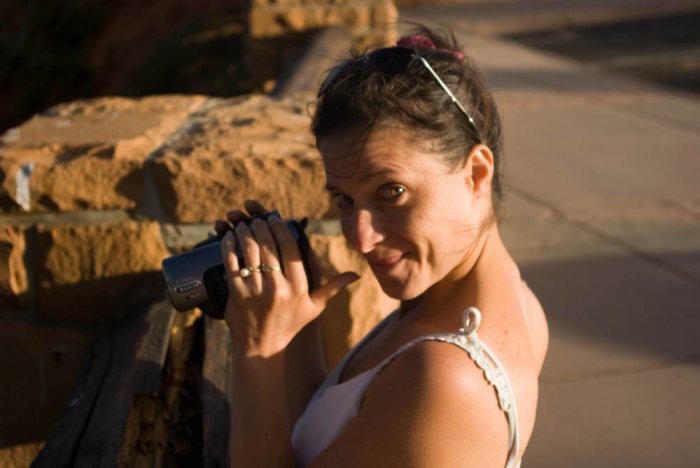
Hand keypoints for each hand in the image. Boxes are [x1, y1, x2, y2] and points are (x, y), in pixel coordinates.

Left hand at [215, 201, 358, 357]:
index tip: (274, 219)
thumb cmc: (290, 324)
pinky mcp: (237, 295)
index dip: (280, 228)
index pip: (290, 248)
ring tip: (243, 225)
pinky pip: (232, 263)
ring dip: (245, 233)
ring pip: (250, 251)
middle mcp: (279, 288)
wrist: (262, 348)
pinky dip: (228, 246)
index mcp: (299, 287)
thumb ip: (333, 288)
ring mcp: (257, 292)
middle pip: (269, 246)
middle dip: (261, 227)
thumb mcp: (314, 307)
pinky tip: (228, 238)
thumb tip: (356, 275)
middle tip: (257, 220)